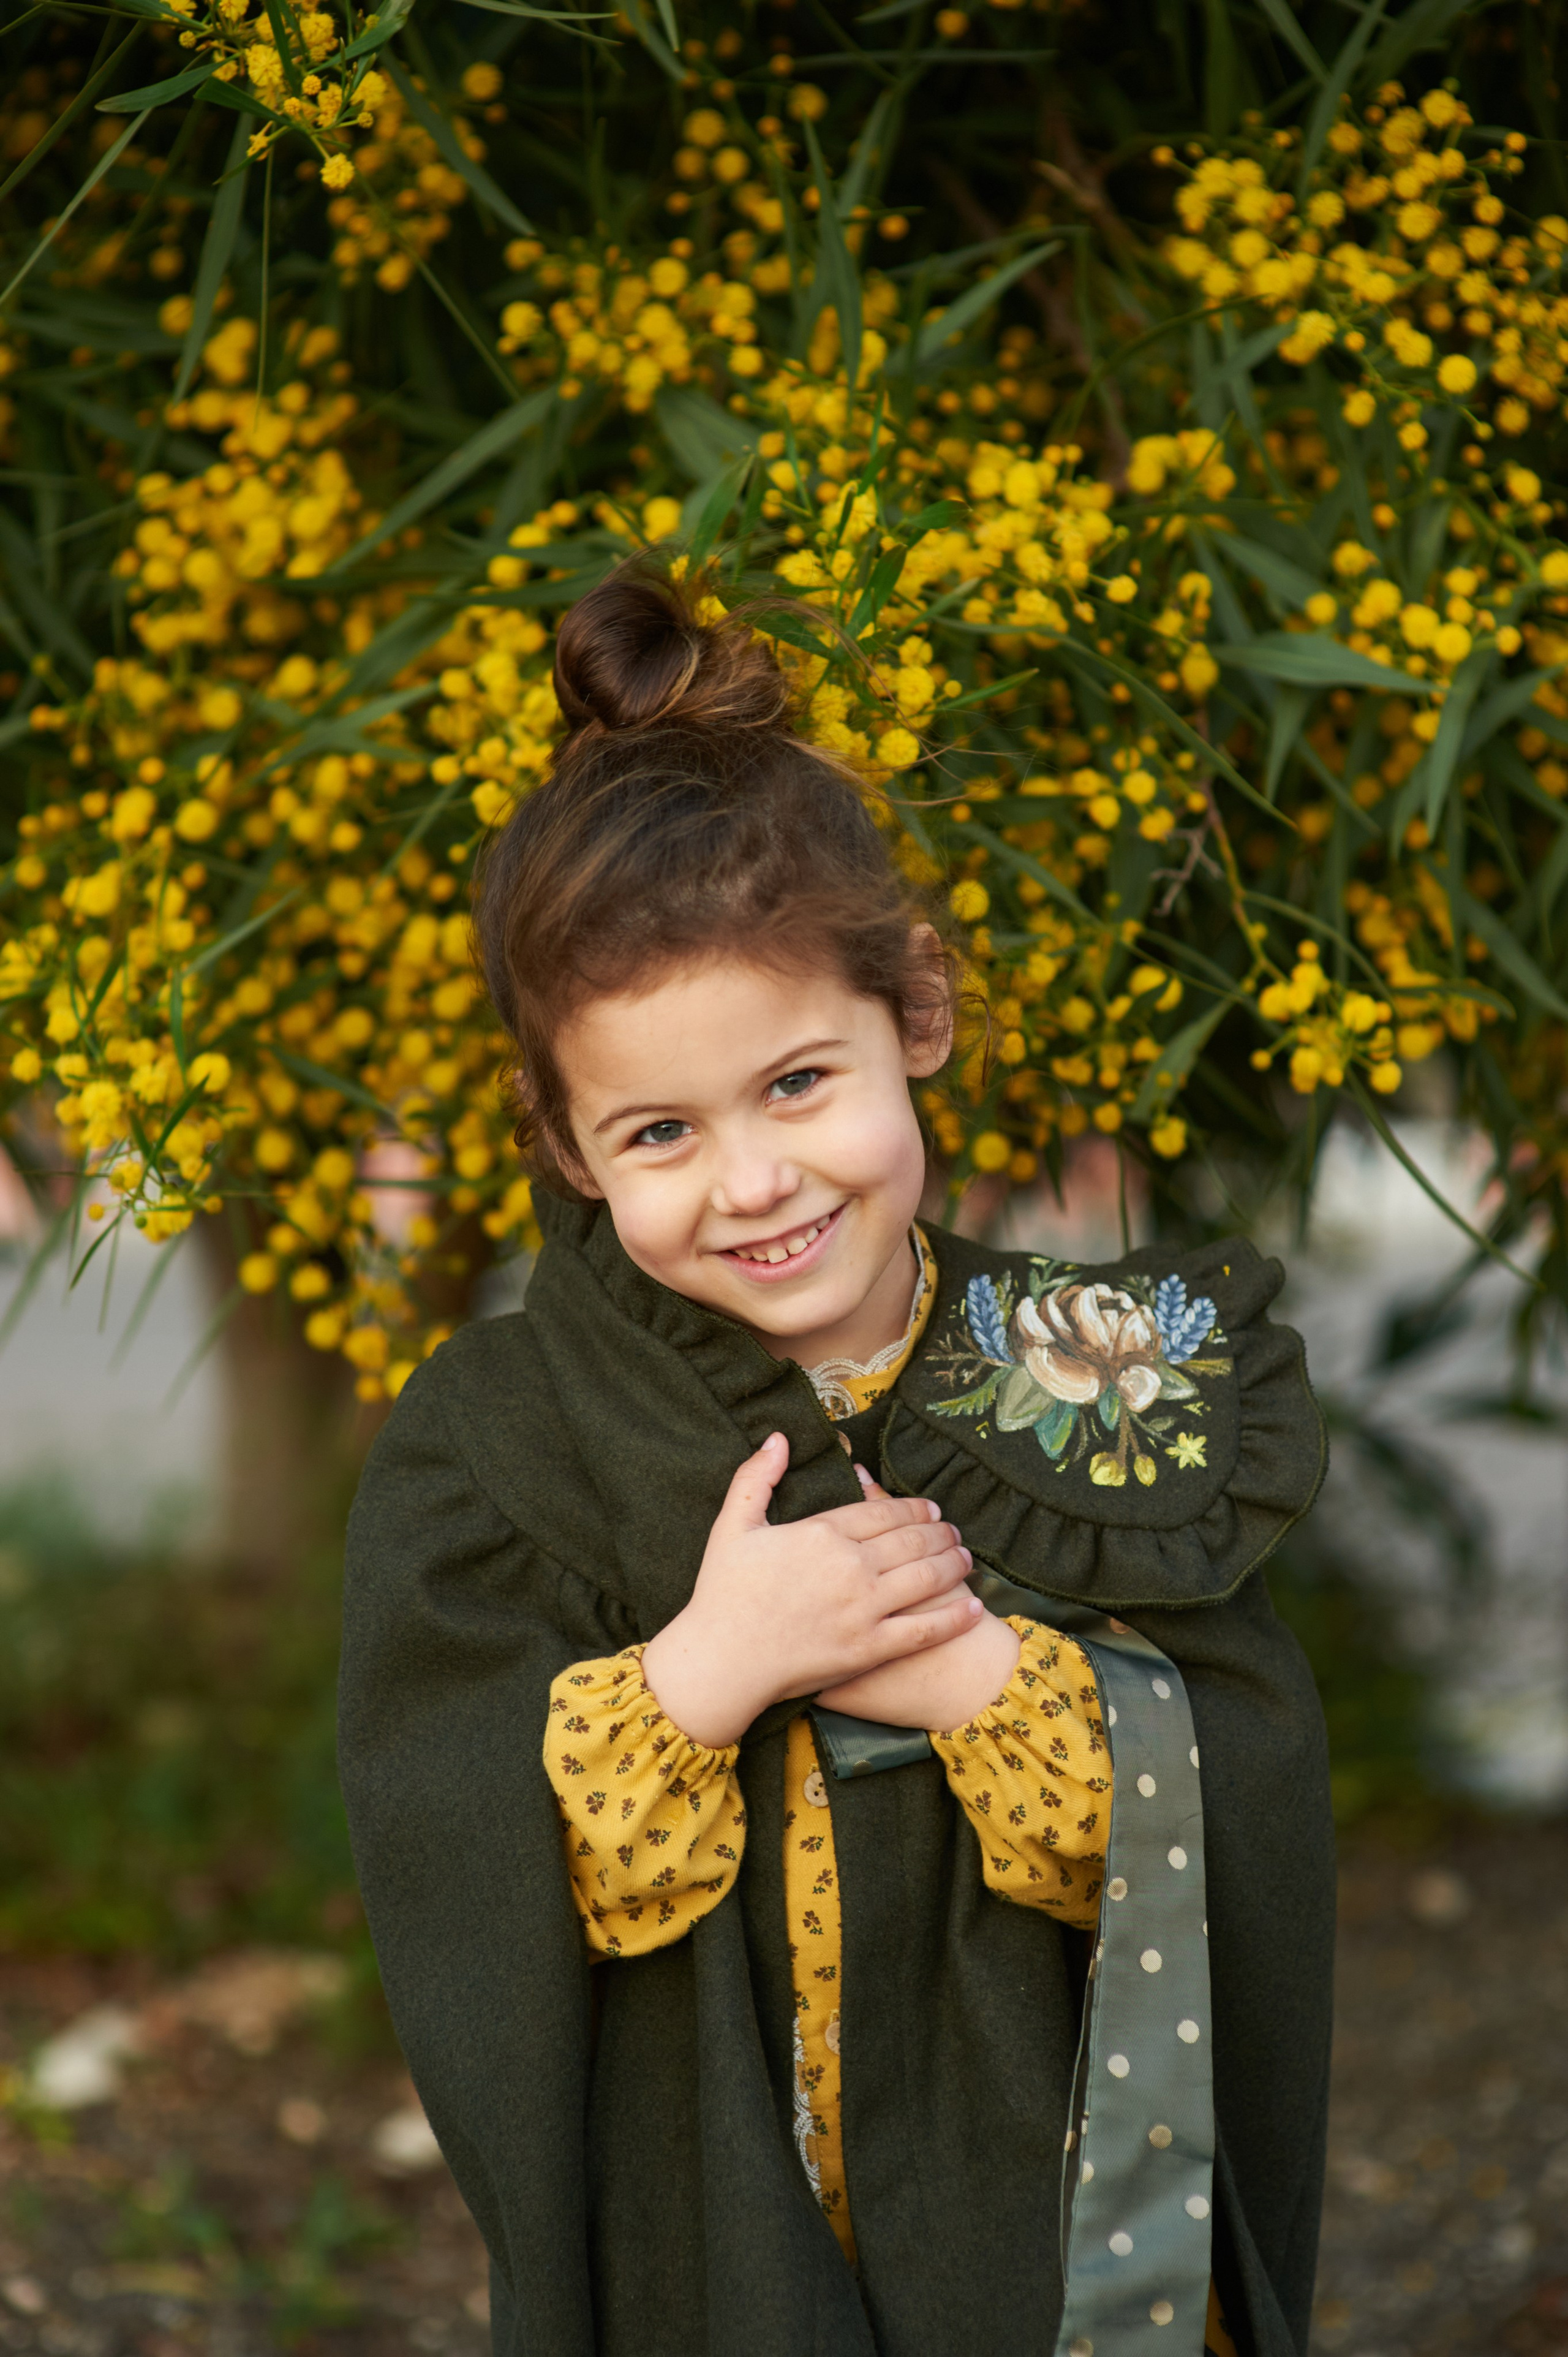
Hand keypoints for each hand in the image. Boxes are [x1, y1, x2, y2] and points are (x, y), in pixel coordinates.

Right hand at [640, 1433, 979, 1747]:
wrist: (722, 1662)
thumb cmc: (722, 1594)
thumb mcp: (732, 1525)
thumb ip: (756, 1477)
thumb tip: (780, 1437)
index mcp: (822, 1533)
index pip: (882, 1511)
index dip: (912, 1509)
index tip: (930, 1509)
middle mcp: (851, 1566)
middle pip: (911, 1541)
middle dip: (939, 1533)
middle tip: (953, 1531)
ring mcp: (864, 1608)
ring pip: (925, 1578)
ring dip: (952, 1565)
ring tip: (965, 1559)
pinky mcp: (870, 1649)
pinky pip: (925, 1629)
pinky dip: (955, 1618)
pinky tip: (974, 1609)